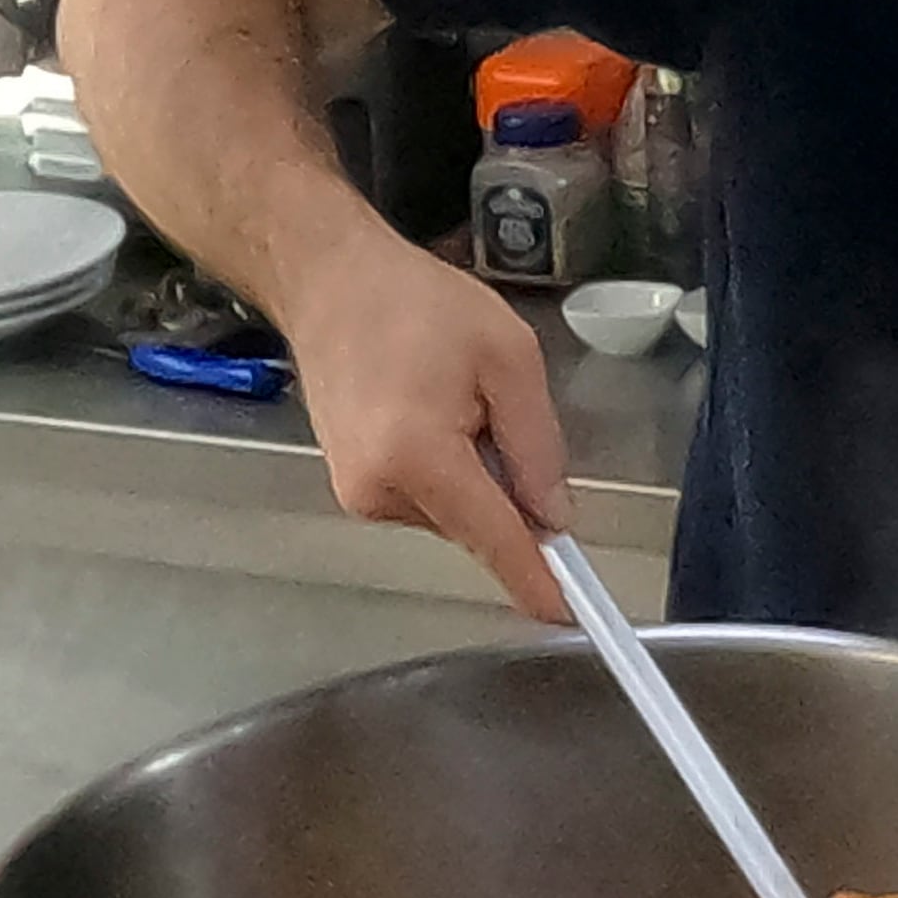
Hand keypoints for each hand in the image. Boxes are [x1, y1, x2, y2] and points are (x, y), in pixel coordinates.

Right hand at [278, 230, 571, 618]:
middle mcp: (379, 492)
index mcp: (419, 458)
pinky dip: (447, 471)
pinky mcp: (352, 490)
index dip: (537, 579)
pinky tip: (429, 412)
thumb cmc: (416, 304)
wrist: (328, 281)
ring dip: (475, 476)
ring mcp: (358, 495)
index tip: (569, 616)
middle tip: (489, 407)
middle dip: (506, 488)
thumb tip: (554, 518)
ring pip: (455, 515)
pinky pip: (428, 500)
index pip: (495, 539)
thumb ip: (538, 447)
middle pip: (478, 527)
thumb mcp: (509, 359)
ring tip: (450, 399)